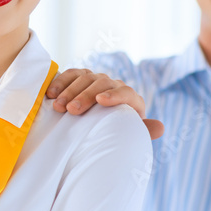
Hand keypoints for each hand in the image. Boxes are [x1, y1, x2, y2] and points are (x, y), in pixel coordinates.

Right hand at [47, 69, 164, 139]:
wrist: (93, 133)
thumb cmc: (112, 137)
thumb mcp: (126, 136)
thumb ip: (142, 132)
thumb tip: (160, 127)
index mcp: (129, 100)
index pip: (126, 92)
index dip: (115, 95)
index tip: (101, 101)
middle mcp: (113, 86)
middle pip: (101, 83)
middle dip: (85, 95)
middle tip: (71, 110)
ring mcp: (95, 80)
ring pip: (84, 78)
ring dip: (69, 91)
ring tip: (58, 107)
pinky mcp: (79, 78)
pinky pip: (70, 74)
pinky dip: (60, 82)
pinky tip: (50, 94)